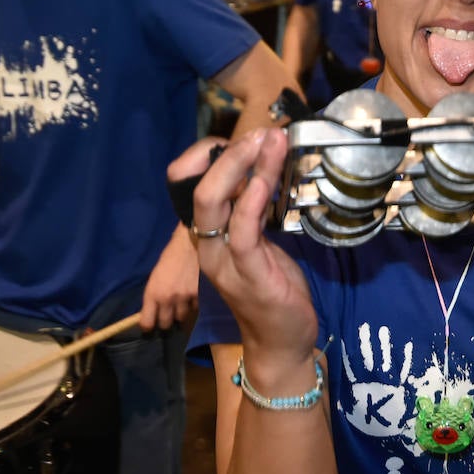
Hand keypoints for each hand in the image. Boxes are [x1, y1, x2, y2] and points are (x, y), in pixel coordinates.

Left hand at [140, 228, 199, 330]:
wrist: (190, 245)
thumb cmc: (169, 259)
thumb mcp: (155, 278)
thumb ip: (154, 296)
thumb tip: (153, 313)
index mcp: (152, 294)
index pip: (147, 323)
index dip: (148, 326)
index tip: (151, 325)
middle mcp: (167, 299)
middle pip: (165, 324)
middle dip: (166, 321)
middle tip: (168, 315)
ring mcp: (184, 298)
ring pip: (182, 318)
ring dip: (181, 313)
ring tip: (181, 304)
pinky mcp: (199, 295)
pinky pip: (195, 309)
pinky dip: (193, 305)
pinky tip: (192, 296)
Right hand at [170, 128, 318, 361]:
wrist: (281, 341)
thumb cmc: (274, 287)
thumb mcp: (261, 240)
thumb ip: (256, 208)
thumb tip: (268, 164)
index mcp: (209, 235)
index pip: (192, 186)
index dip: (210, 156)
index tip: (245, 135)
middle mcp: (207, 245)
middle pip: (200, 189)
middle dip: (227, 154)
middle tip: (261, 131)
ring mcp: (223, 260)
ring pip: (215, 204)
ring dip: (243, 168)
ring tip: (270, 142)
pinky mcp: (248, 273)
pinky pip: (242, 231)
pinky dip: (251, 202)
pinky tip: (265, 181)